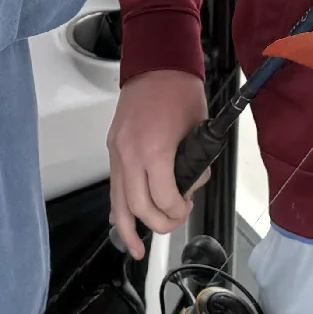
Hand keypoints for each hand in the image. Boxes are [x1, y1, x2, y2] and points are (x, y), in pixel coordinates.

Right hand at [107, 69, 208, 253]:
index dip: (178, 211)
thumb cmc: (179, 91)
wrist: (156, 64)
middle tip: (173, 221)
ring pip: (117, 204)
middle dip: (158, 223)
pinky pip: (113, 187)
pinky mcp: (112, 149)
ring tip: (136, 250)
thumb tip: (190, 186)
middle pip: (139, 208)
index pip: (163, 199)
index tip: (187, 206)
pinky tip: (122, 223)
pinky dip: (117, 209)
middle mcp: (131, 155)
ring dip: (127, 230)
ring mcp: (117, 153)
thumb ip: (196, 164)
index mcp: (155, 150)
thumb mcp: (199, 130)